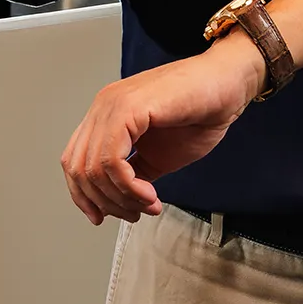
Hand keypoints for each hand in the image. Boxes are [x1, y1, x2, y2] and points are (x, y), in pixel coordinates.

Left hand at [61, 45, 258, 222]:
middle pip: (78, 170)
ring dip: (121, 198)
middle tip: (135, 213)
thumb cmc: (200, 112)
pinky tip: (149, 194)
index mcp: (105, 116)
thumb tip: (120, 200)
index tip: (103, 217)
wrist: (227, 85)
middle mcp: (102, 108)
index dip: (84, 196)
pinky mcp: (127, 109)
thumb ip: (134, 174)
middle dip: (107, 202)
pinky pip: (111, 160)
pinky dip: (128, 186)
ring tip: (148, 204)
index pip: (74, 162)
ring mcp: (112, 105)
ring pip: (93, 169)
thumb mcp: (158, 156)